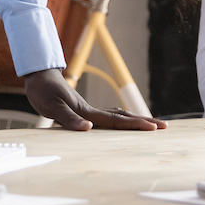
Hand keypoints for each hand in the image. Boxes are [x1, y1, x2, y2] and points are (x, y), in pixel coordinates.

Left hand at [22, 68, 164, 130]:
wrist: (39, 75)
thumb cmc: (43, 91)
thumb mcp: (52, 107)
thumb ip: (69, 119)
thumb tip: (88, 129)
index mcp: (88, 112)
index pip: (116, 121)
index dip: (135, 125)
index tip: (153, 128)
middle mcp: (92, 111)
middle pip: (123, 117)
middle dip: (144, 122)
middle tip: (164, 127)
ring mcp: (90, 109)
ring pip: (118, 115)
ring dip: (134, 120)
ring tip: (151, 125)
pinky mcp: (84, 109)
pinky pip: (108, 116)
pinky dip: (121, 119)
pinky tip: (123, 122)